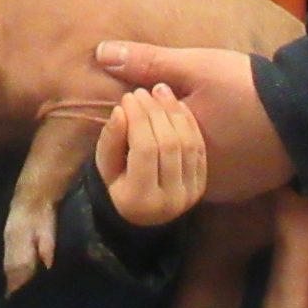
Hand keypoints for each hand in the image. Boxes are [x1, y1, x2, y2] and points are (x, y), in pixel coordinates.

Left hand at [92, 44, 291, 202]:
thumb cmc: (249, 87)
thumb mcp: (195, 66)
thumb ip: (147, 62)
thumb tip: (100, 54)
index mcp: (179, 150)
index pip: (137, 139)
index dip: (139, 111)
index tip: (153, 90)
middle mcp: (196, 180)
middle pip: (159, 156)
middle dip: (157, 126)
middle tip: (170, 98)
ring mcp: (220, 190)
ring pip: (182, 169)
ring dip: (179, 143)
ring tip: (192, 113)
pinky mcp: (240, 191)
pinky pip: (208, 177)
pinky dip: (204, 157)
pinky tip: (215, 134)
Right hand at [96, 85, 207, 226]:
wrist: (145, 216)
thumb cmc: (118, 185)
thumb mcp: (105, 167)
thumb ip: (110, 140)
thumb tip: (120, 110)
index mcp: (141, 198)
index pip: (144, 149)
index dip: (138, 119)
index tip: (128, 97)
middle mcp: (171, 199)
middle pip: (169, 144)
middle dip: (155, 112)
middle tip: (143, 91)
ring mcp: (191, 192)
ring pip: (187, 143)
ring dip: (174, 112)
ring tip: (160, 91)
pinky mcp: (202, 183)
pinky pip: (199, 147)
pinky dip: (188, 122)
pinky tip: (177, 104)